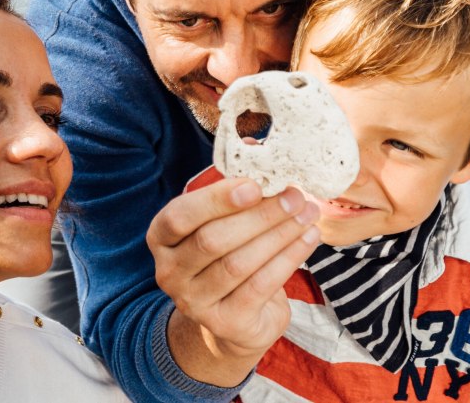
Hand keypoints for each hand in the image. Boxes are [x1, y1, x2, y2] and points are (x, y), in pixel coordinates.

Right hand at [146, 177, 320, 385]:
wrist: (231, 320)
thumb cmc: (226, 254)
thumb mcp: (218, 222)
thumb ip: (230, 190)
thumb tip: (255, 147)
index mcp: (161, 238)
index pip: (178, 216)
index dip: (215, 200)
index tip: (254, 185)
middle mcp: (170, 272)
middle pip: (212, 241)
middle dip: (259, 216)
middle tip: (294, 196)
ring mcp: (194, 301)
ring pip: (239, 264)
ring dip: (279, 235)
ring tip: (308, 213)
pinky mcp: (225, 322)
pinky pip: (260, 286)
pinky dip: (288, 259)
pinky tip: (307, 238)